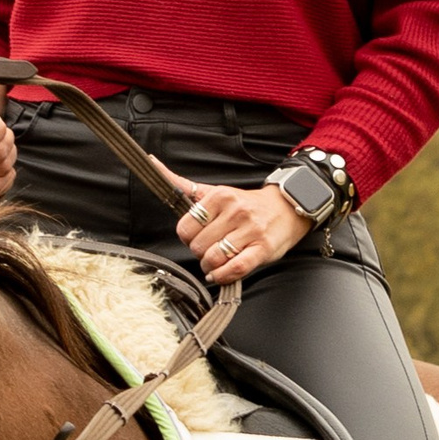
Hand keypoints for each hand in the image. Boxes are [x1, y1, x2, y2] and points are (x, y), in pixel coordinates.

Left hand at [166, 164, 308, 283]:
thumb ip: (185, 185)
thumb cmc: (246, 204)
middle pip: (198, 246)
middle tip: (208, 248)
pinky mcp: (262, 249)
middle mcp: (235, 212)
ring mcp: (250, 231)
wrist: (285, 208)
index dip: (186, 237)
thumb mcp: (216, 191)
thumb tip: (153, 163)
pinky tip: (220, 273)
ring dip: (210, 266)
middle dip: (199, 252)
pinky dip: (223, 276)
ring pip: (214, 258)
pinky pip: (235, 269)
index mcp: (220, 196)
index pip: (185, 226)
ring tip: (214, 261)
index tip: (194, 237)